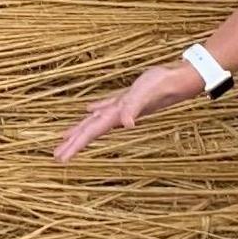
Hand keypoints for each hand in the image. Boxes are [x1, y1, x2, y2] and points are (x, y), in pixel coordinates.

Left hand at [53, 58, 205, 164]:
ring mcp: (121, 107)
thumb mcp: (144, 94)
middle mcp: (116, 115)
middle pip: (89, 131)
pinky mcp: (126, 98)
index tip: (60, 159)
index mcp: (116, 115)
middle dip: (73, 143)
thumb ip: (133, 109)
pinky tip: (89, 110)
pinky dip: (95, 110)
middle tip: (56, 156)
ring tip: (66, 137)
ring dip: (81, 129)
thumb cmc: (162, 85)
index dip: (74, 145)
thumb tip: (127, 125)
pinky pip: (105, 107)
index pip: (90, 133)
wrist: (180, 79)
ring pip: (95, 121)